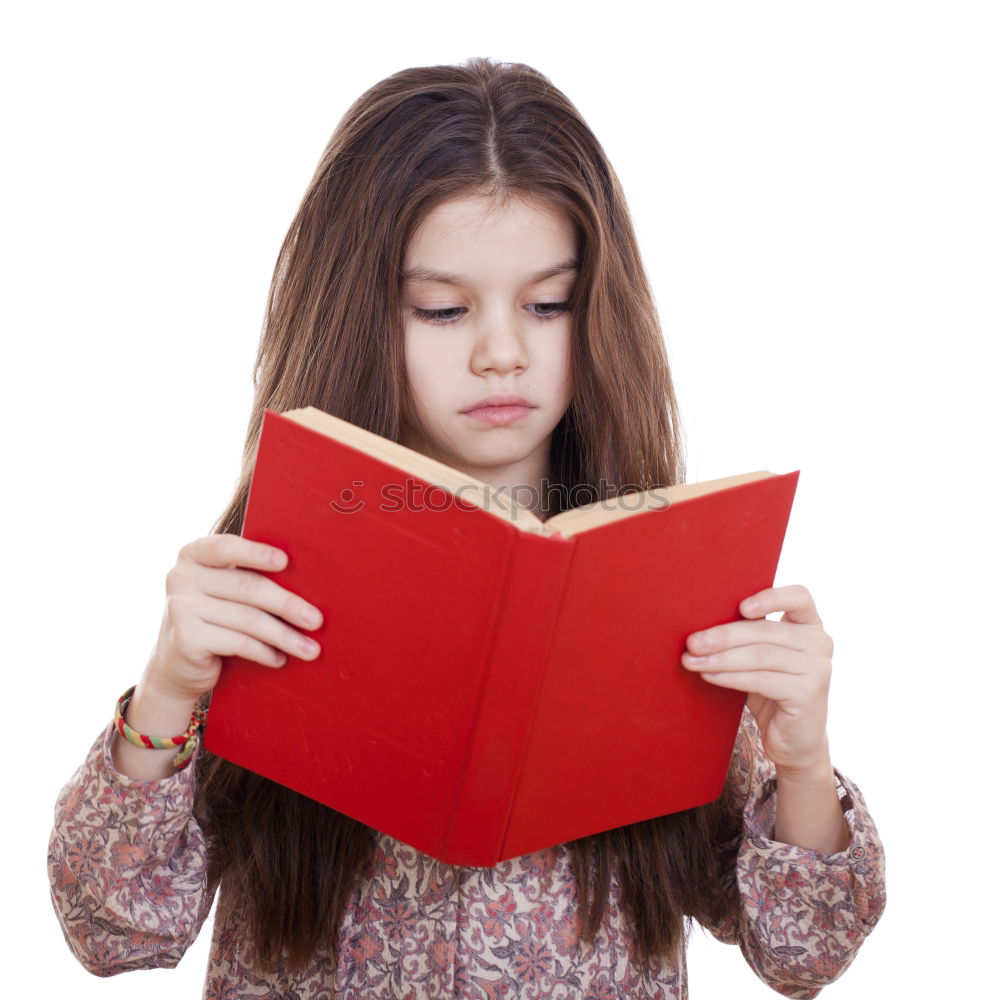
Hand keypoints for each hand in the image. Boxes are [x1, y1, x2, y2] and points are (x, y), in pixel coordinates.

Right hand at [144, 533, 324, 703]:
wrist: (176, 665)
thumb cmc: (214, 619)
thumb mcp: (222, 591)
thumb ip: (246, 576)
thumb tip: (307, 580)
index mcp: (193, 554)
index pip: (226, 547)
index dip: (256, 553)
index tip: (285, 562)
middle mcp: (181, 577)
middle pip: (247, 587)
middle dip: (287, 605)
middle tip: (316, 620)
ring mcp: (180, 607)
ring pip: (248, 619)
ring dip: (284, 636)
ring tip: (310, 649)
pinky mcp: (186, 638)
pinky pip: (238, 642)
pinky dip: (265, 652)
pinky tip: (280, 659)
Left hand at [681, 584, 833, 774]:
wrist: (794, 741)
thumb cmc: (771, 692)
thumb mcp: (762, 658)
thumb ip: (747, 637)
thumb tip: (699, 626)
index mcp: (810, 625)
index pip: (800, 597)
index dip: (770, 597)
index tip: (741, 607)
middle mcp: (819, 643)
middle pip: (765, 631)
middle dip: (723, 636)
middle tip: (692, 643)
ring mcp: (818, 668)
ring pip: (760, 655)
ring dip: (720, 658)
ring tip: (692, 661)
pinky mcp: (808, 693)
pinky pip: (761, 679)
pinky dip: (730, 677)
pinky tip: (709, 676)